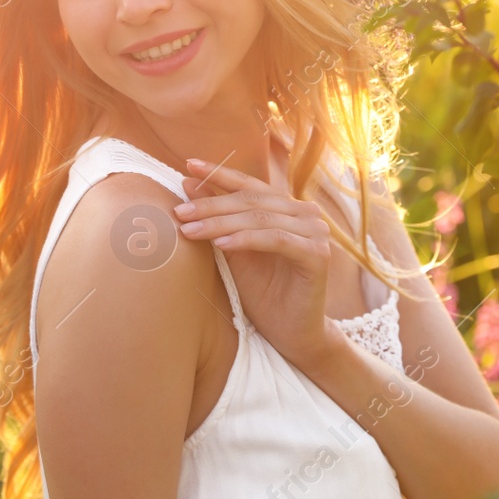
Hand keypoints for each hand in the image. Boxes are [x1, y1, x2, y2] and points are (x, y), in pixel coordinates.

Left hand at [172, 156, 337, 370]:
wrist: (292, 334)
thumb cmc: (264, 293)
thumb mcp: (233, 250)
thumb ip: (218, 217)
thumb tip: (188, 181)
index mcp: (287, 208)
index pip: (250, 185)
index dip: (220, 173)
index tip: (188, 164)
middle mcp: (305, 213)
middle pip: (251, 201)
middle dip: (211, 205)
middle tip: (179, 211)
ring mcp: (316, 232)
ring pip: (260, 218)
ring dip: (221, 223)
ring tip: (190, 230)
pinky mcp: (318, 255)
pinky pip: (277, 240)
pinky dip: (247, 240)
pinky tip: (221, 245)